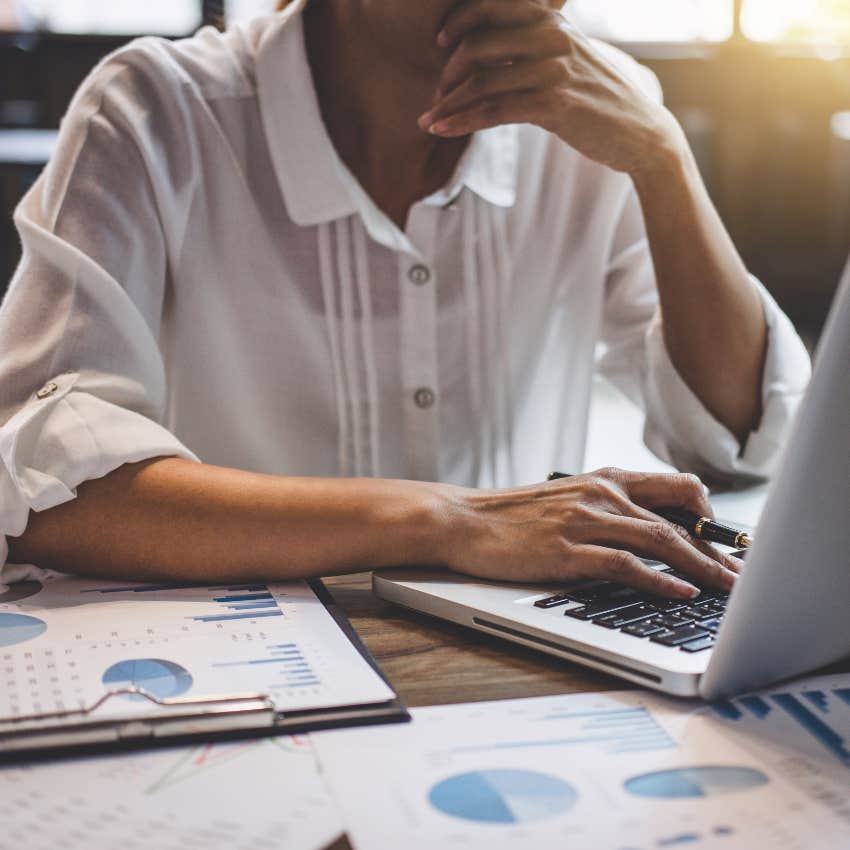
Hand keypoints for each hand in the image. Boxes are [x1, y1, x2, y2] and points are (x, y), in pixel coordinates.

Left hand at [417, 0, 685, 176]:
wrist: (641, 133)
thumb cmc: (597, 99)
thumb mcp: (570, 58)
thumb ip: (536, 46)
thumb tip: (494, 47)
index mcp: (552, 21)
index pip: (493, 5)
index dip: (458, 20)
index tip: (439, 43)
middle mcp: (552, 37)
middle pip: (478, 43)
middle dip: (447, 72)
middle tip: (435, 94)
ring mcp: (554, 70)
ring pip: (482, 81)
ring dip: (448, 104)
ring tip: (427, 119)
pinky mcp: (554, 105)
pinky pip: (494, 111)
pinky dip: (462, 122)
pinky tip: (442, 130)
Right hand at [439, 468, 740, 597]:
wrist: (462, 520)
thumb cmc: (510, 516)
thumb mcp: (564, 500)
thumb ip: (602, 507)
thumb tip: (639, 531)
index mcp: (602, 480)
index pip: (672, 487)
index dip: (705, 512)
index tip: (722, 537)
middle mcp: (600, 495)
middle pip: (675, 520)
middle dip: (715, 550)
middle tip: (740, 574)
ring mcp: (584, 522)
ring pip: (659, 541)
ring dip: (700, 567)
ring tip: (727, 588)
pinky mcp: (567, 551)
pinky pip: (625, 564)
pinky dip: (658, 579)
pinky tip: (680, 591)